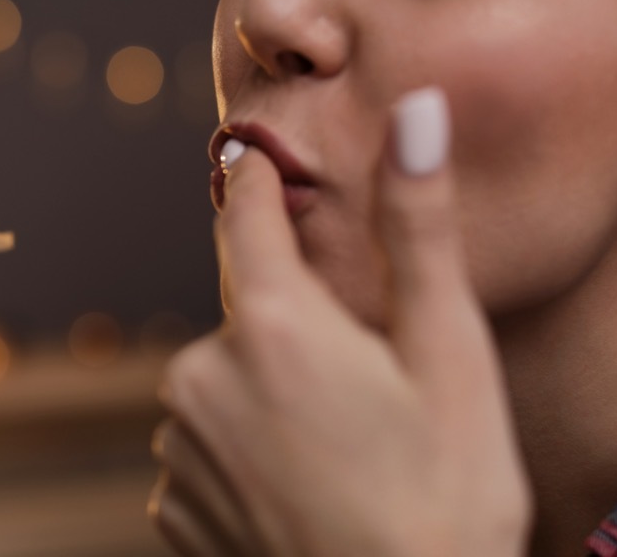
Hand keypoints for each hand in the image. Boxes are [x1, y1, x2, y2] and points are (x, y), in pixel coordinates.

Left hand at [150, 88, 531, 556]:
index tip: (251, 158)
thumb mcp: (447, 358)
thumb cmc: (443, 501)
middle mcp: (199, 376)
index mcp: (271, 325)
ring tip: (339, 456)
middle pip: (247, 314)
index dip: (253, 183)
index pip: (243, 216)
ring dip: (272, 398)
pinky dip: (249, 454)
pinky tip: (301, 492)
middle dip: (297, 333)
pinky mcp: (169, 503)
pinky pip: (208, 445)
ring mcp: (177, 444)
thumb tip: (415, 114)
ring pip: (227, 382)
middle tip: (366, 394)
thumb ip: (419, 231)